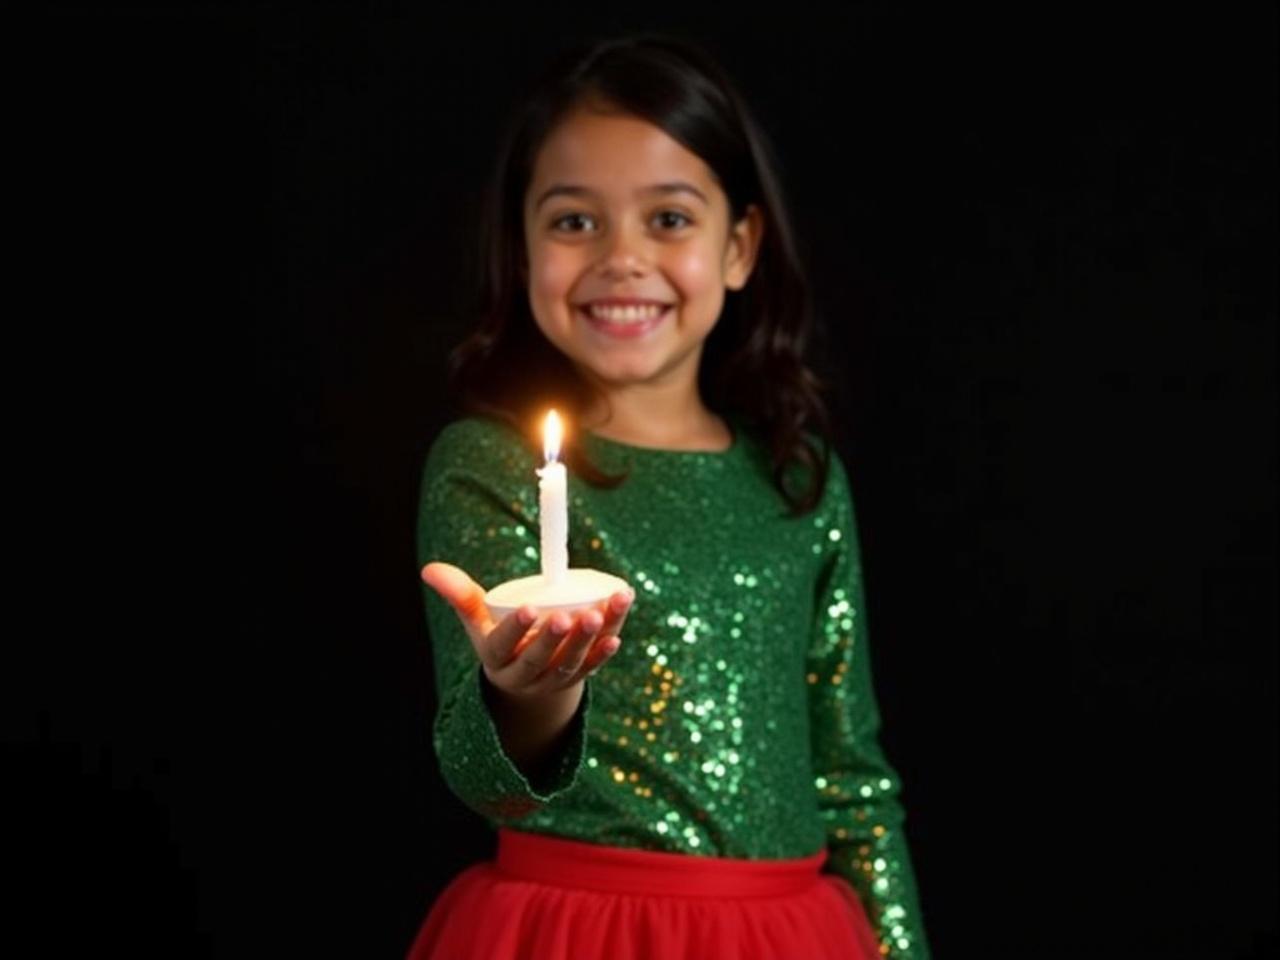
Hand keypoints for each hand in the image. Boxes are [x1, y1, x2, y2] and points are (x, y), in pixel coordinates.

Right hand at [421, 562, 633, 699]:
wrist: (524, 678)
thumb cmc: (498, 636)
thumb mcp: (477, 619)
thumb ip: (460, 594)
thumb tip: (428, 569)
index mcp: (495, 658)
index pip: (502, 646)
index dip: (516, 629)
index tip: (530, 607)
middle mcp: (522, 676)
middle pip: (539, 660)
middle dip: (555, 639)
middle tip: (570, 615)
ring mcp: (550, 682)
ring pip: (569, 664)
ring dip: (587, 641)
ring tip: (598, 613)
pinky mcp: (574, 681)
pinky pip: (591, 669)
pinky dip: (604, 653)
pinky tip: (616, 634)